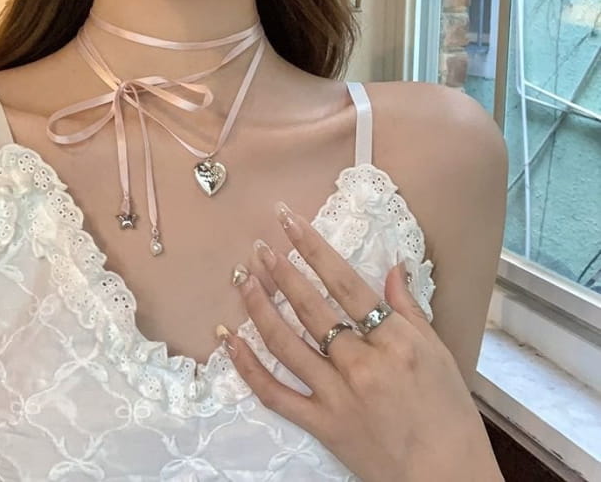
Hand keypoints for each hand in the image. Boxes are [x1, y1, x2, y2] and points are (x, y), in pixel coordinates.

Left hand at [216, 201, 502, 481]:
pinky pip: (274, 393)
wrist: (446, 479)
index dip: (313, 248)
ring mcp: (336, 395)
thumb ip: (410, 308)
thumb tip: (394, 265)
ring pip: (286, 343)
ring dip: (259, 307)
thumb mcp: (439, 353)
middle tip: (259, 246)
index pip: (345, 282)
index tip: (290, 222)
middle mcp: (361, 363)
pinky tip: (227, 339)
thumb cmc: (449, 414)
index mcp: (394, 340)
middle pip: (310, 307)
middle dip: (280, 271)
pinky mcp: (320, 424)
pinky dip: (247, 366)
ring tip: (242, 277)